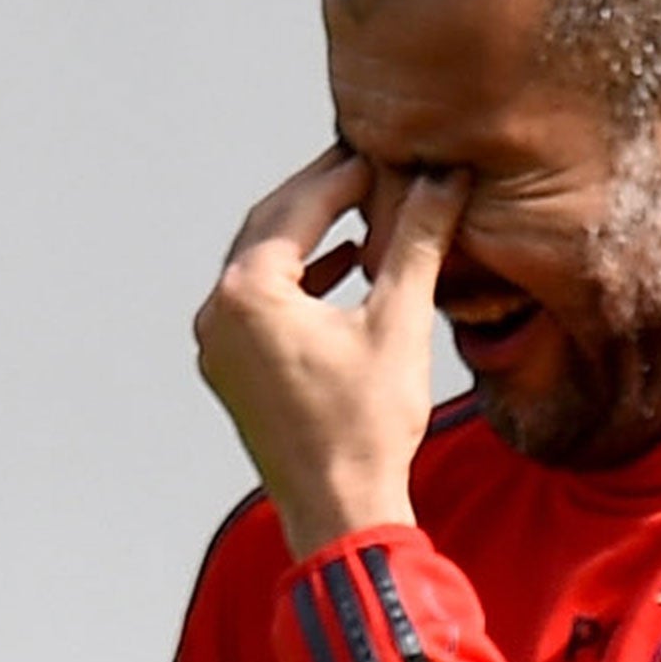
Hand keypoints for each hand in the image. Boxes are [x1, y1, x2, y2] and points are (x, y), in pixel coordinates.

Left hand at [194, 144, 466, 560]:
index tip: (386, 151)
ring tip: (363, 211)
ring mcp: (219, 345)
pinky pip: (259, 304)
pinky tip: (344, 269)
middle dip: (321, 194)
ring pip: (262, 264)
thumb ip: (417, 241)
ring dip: (310, 235)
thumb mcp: (399, 321)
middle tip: (369, 166)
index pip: (299, 206)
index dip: (346, 173)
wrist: (340, 510)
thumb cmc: (368, 424)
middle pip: (270, 226)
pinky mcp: (232, 371)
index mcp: (249, 292)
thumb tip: (442, 178)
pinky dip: (299, 280)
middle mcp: (219, 312)